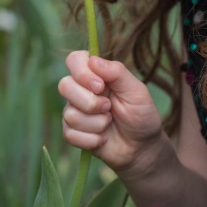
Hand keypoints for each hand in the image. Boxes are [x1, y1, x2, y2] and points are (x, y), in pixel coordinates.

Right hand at [58, 51, 164, 172]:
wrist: (142, 147)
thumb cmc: (141, 114)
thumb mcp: (136, 90)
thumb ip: (117, 72)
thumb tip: (92, 60)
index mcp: (96, 74)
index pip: (74, 60)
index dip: (82, 72)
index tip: (100, 86)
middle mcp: (81, 90)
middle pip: (65, 86)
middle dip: (90, 102)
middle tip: (109, 107)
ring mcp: (75, 111)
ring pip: (69, 114)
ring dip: (96, 123)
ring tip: (109, 122)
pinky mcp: (72, 133)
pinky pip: (70, 134)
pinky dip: (92, 139)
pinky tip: (103, 138)